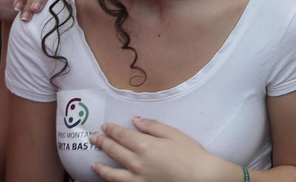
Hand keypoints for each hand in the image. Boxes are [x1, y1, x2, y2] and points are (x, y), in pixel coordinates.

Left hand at [91, 116, 235, 181]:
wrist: (201, 177)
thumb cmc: (190, 154)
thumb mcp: (173, 134)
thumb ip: (152, 126)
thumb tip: (135, 120)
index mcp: (145, 145)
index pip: (121, 135)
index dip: (111, 130)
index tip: (104, 126)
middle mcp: (137, 163)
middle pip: (114, 151)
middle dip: (102, 143)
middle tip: (93, 139)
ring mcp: (137, 179)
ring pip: (112, 174)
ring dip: (100, 168)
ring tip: (93, 164)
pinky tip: (108, 180)